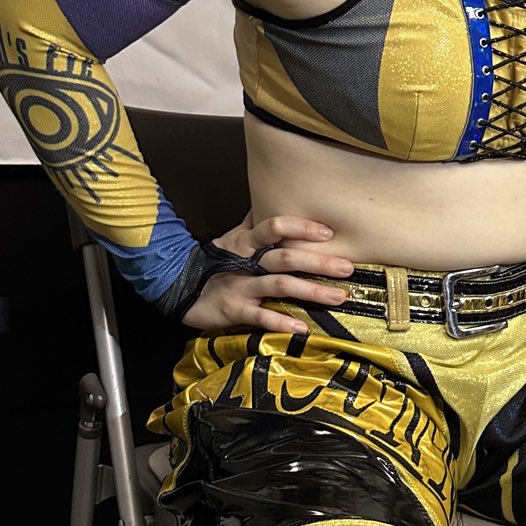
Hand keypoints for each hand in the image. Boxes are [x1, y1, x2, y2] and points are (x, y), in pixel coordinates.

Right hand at [183, 212, 353, 335]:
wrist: (178, 286)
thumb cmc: (215, 261)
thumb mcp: (232, 238)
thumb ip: (254, 222)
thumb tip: (270, 198)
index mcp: (247, 242)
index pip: (275, 227)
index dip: (302, 227)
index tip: (329, 233)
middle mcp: (246, 261)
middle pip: (286, 258)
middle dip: (319, 262)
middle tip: (347, 267)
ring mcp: (240, 285)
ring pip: (280, 285)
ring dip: (311, 291)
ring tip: (338, 297)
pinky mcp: (234, 309)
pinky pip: (260, 316)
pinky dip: (281, 322)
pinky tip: (302, 327)